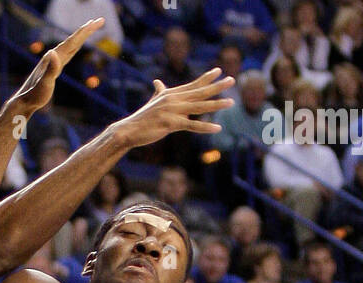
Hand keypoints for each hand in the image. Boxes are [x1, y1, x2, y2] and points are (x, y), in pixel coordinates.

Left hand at [7, 19, 105, 119]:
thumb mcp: (44, 84)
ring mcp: (53, 61)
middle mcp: (54, 56)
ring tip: (91, 28)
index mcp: (54, 58)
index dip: (84, 32)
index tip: (95, 22)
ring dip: (81, 37)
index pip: (72, 42)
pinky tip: (76, 46)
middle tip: (100, 21)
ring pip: (71, 45)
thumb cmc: (35, 95)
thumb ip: (50, 69)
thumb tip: (53, 51)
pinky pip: (68, 54)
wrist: (24, 101)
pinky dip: (74, 47)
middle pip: (73, 40)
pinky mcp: (53, 68)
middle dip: (87, 30)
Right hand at [113, 69, 234, 151]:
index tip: (219, 71)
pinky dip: (205, 127)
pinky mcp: (171, 124)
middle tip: (232, 80)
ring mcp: (173, 111)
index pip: (193, 84)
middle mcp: (174, 99)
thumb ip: (159, 92)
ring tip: (231, 102)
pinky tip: (217, 128)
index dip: (206, 78)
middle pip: (200, 92)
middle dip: (217, 86)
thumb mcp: (153, 103)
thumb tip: (157, 82)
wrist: (129, 130)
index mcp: (171, 94)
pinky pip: (192, 125)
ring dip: (216, 104)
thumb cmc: (142, 118)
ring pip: (199, 107)